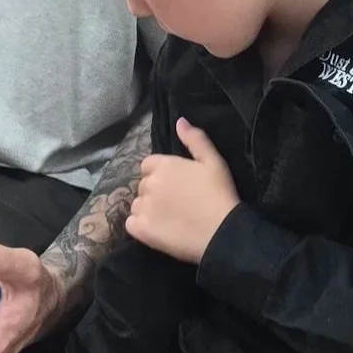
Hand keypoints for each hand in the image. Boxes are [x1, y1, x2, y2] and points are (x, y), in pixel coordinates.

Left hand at [126, 120, 239, 264]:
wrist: (222, 231)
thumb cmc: (220, 194)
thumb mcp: (214, 161)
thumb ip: (195, 139)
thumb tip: (179, 121)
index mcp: (164, 165)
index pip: (148, 165)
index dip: (160, 174)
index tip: (175, 186)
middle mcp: (149, 183)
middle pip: (143, 185)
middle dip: (155, 191)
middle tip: (176, 203)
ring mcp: (143, 207)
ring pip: (136, 204)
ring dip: (147, 209)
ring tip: (168, 218)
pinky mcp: (141, 229)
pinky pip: (131, 224)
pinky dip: (139, 226)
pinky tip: (156, 230)